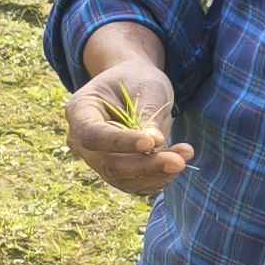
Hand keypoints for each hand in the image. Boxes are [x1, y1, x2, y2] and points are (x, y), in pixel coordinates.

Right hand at [66, 58, 193, 199]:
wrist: (134, 86)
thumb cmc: (137, 80)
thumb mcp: (146, 87)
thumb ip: (147, 114)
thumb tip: (155, 144)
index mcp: (79, 112)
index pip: (94, 135)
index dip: (120, 142)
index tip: (150, 142)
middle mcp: (82, 142)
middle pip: (109, 164)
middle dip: (146, 165)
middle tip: (179, 160)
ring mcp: (97, 161)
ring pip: (124, 179)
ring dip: (157, 173)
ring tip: (185, 155)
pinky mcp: (116, 172)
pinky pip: (135, 184)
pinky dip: (159, 177)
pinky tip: (180, 161)